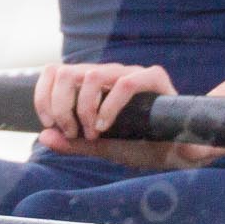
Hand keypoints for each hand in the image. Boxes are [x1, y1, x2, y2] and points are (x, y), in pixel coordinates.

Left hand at [34, 62, 213, 168]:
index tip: (48, 124)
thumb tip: (43, 137)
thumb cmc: (140, 145)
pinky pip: (126, 83)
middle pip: (66, 72)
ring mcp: (130, 73)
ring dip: (84, 108)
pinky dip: (110, 106)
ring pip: (92, 75)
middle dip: (61, 106)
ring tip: (92, 133)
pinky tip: (106, 127)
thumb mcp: (102, 147)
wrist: (181, 151)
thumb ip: (74, 143)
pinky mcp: (154, 78)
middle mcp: (108, 73)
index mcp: (92, 84)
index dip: (43, 95)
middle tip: (73, 132)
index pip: (54, 72)